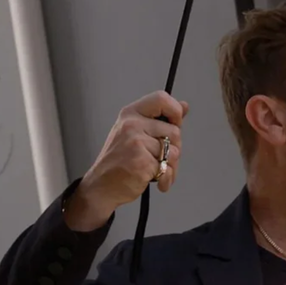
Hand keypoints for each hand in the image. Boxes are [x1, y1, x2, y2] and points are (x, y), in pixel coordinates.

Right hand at [64, 91, 188, 231]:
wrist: (101, 186)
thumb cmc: (118, 160)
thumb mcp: (135, 132)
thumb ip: (161, 119)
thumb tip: (184, 105)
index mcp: (131, 113)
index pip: (162, 98)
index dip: (175, 111)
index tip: (175, 124)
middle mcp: (132, 125)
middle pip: (175, 131)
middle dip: (174, 148)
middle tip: (161, 157)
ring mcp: (136, 143)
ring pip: (175, 152)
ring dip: (170, 166)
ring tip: (156, 171)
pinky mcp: (141, 162)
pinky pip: (167, 169)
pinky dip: (165, 178)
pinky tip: (155, 180)